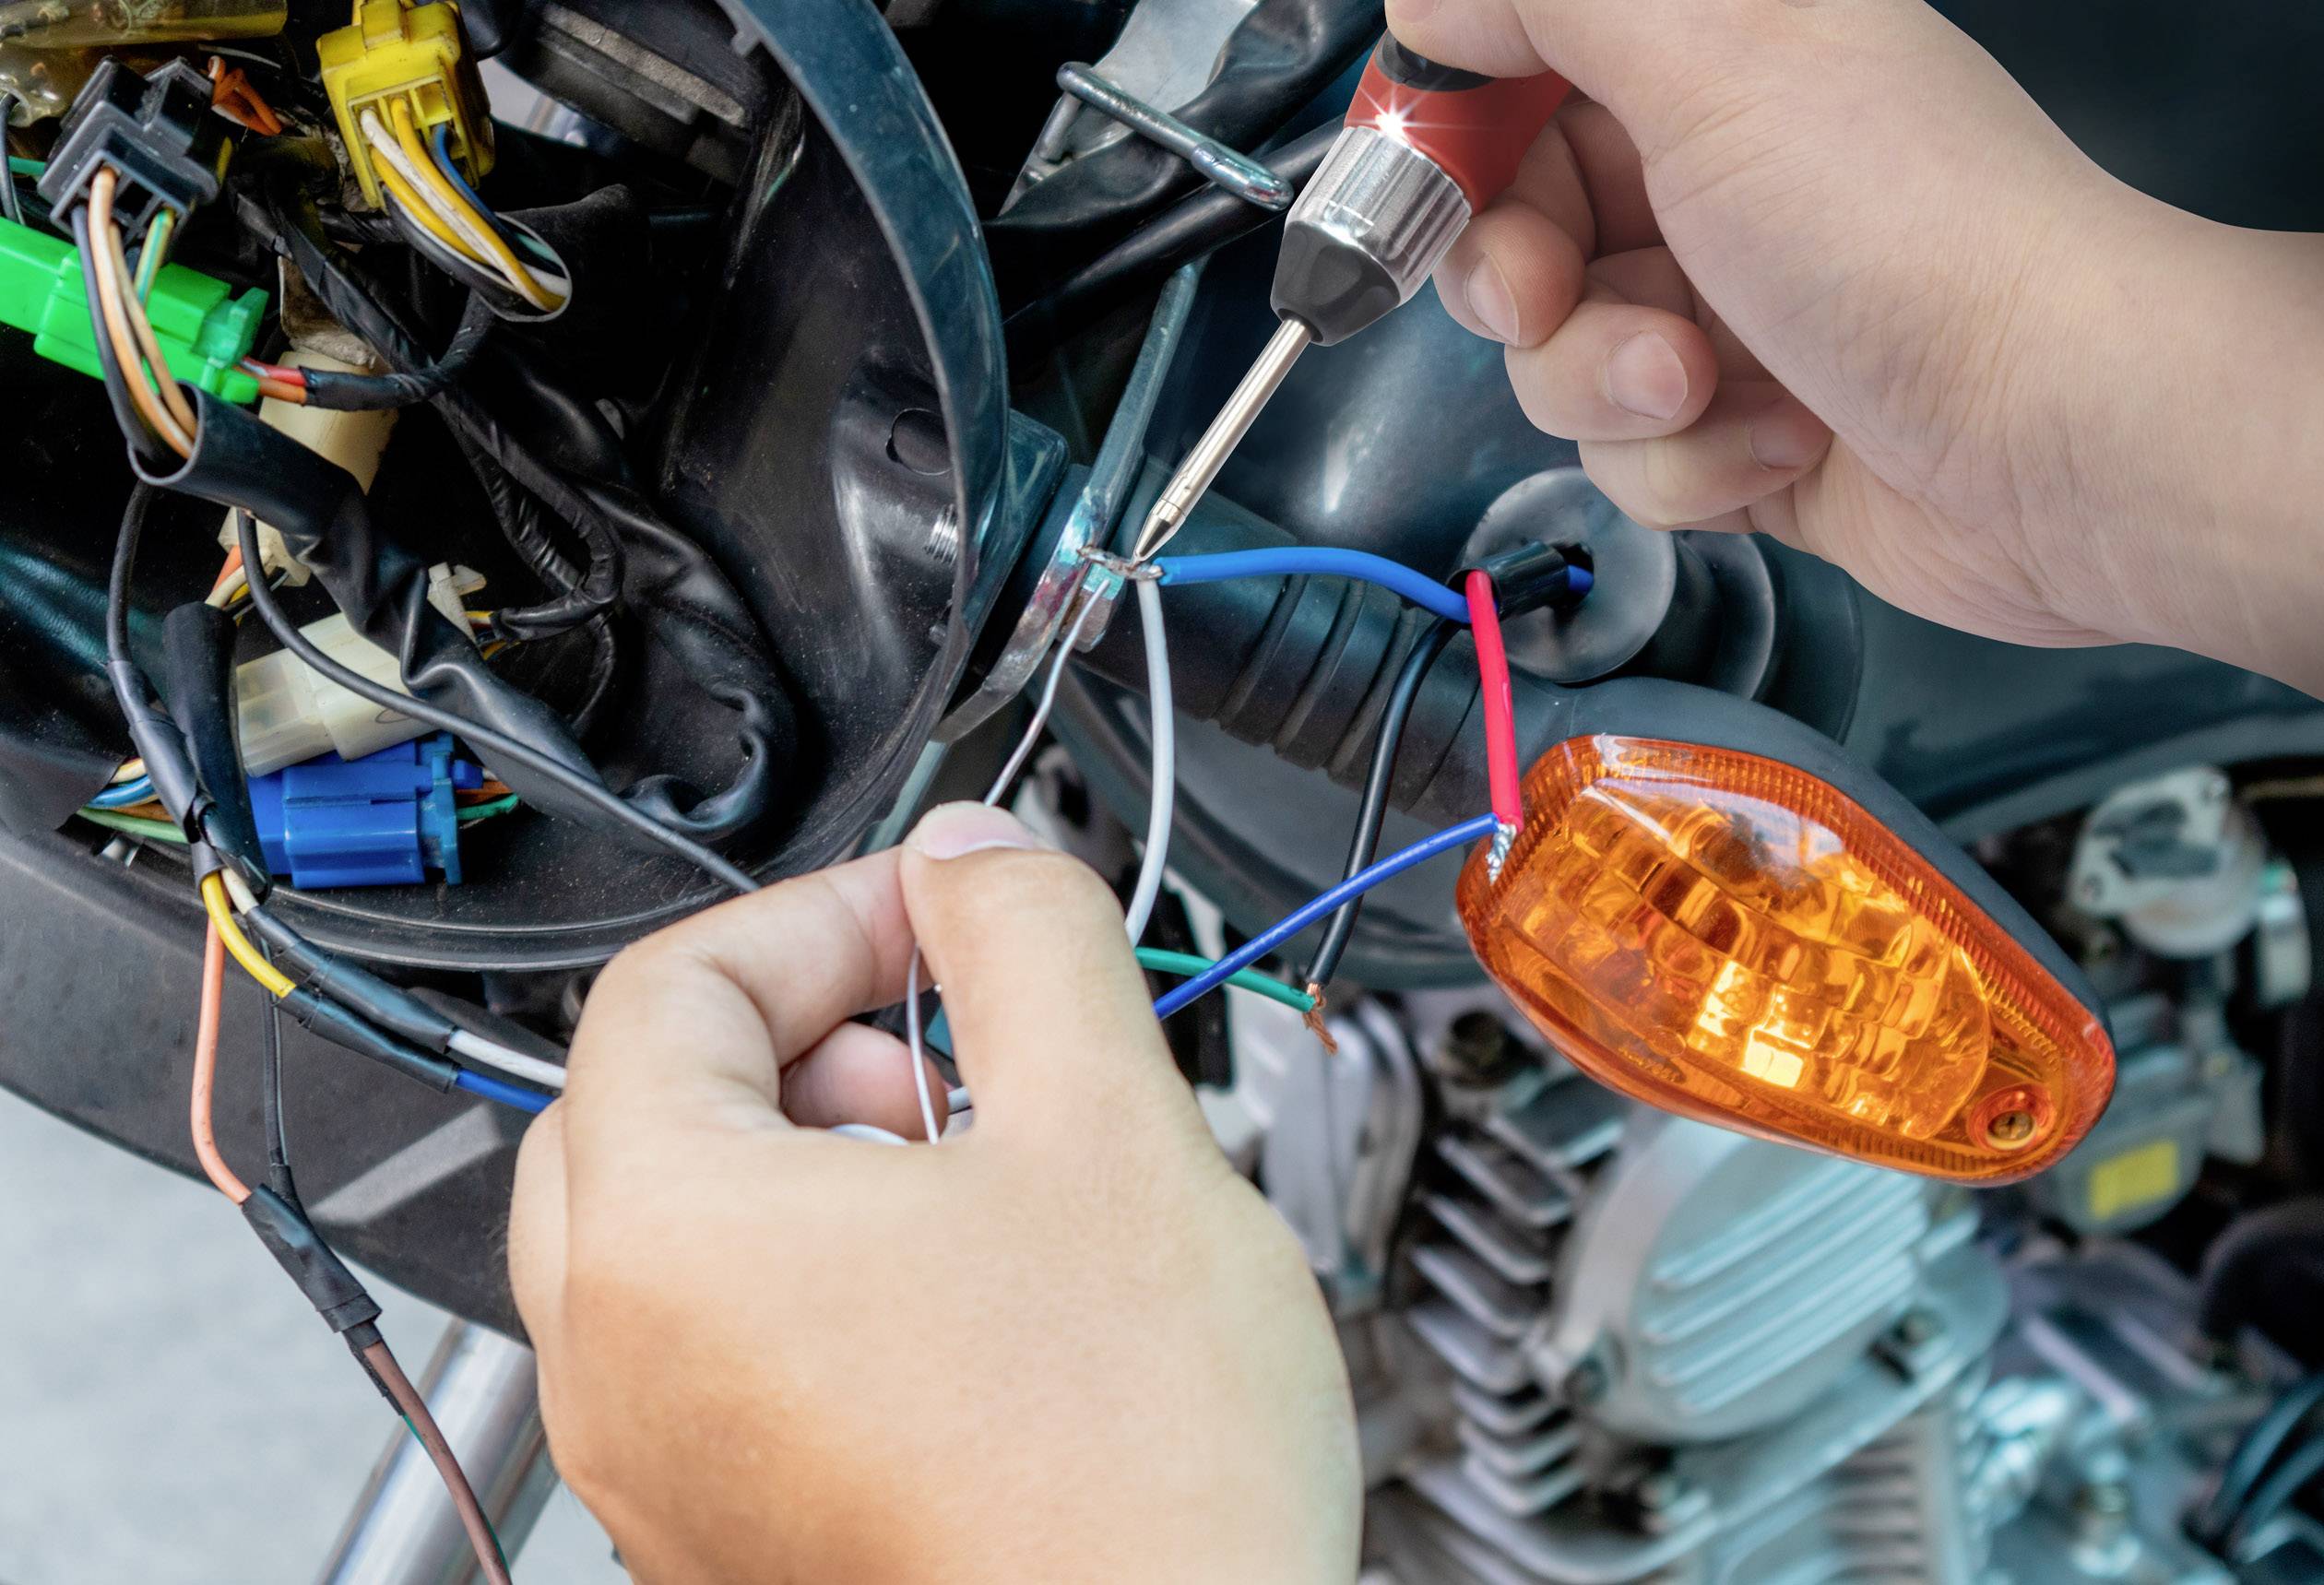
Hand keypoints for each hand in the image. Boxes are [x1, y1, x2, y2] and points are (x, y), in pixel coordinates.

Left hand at [508, 803, 1360, 1583]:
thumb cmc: (1132, 1481)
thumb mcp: (1110, 1126)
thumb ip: (1027, 939)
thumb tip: (974, 854)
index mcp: (669, 1237)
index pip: (672, 981)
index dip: (828, 915)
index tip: (944, 920)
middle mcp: (618, 1364)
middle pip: (646, 1100)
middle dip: (808, 1036)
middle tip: (951, 1050)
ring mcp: (658, 1468)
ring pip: (681, 1233)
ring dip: (816, 1157)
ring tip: (980, 1185)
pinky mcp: (723, 1538)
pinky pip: (718, 1351)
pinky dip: (815, 1281)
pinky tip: (970, 1307)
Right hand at [1392, 0, 2323, 694]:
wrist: (2050, 436)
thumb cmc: (1900, 232)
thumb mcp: (1711, 56)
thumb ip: (1554, 0)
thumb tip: (1431, 5)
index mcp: (1709, 60)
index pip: (1515, 78)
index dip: (1457, 136)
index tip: (1443, 184)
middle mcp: (1708, 179)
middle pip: (1511, 232)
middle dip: (1525, 284)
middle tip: (1556, 298)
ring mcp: (1721, 312)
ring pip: (1557, 363)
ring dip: (1614, 387)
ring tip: (1708, 380)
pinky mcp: (1735, 434)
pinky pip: (1628, 457)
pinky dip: (1691, 463)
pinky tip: (1782, 444)